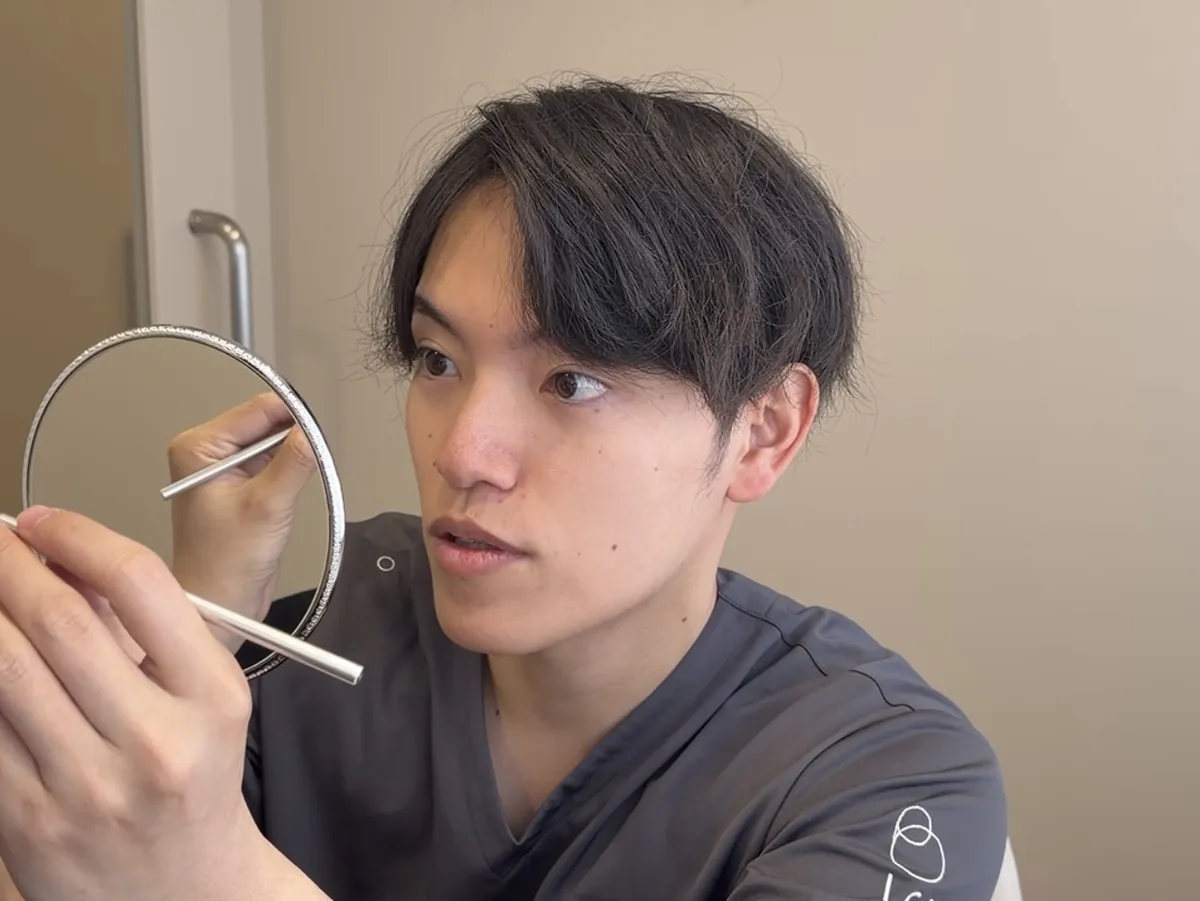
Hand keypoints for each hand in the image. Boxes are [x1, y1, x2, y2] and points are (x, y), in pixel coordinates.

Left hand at [0, 507, 270, 900]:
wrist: (186, 889)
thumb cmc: (195, 779)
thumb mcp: (205, 700)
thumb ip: (149, 631)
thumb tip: (63, 559)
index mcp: (212, 698)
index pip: (141, 586)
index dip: (79, 538)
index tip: (42, 519)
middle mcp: (155, 742)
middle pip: (62, 621)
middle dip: (10, 564)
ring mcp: (87, 787)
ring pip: (6, 669)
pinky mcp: (29, 822)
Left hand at [168, 392, 316, 634]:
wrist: (219, 605)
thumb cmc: (227, 562)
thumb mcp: (268, 505)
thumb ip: (295, 461)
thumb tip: (315, 429)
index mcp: (198, 446)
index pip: (258, 410)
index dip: (294, 417)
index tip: (319, 437)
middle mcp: (206, 451)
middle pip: (265, 422)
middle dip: (293, 439)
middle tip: (311, 465)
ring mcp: (222, 467)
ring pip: (272, 442)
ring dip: (292, 457)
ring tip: (294, 487)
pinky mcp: (239, 484)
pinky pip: (272, 461)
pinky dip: (289, 471)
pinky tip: (290, 493)